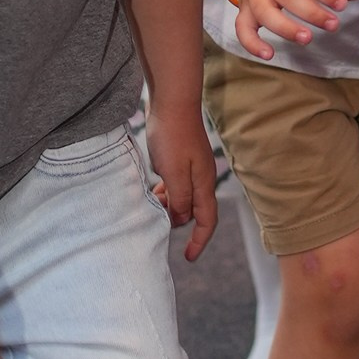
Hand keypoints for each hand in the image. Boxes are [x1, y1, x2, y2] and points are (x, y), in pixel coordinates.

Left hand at [145, 103, 218, 260]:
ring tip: (152, 204)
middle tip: (158, 224)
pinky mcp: (183, 156)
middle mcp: (202, 177)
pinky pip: (177, 182)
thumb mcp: (174, 173)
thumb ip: (179, 199)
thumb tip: (180, 218)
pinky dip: (168, 190)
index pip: (207, 221)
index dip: (199, 241)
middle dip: (179, 221)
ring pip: (184, 196)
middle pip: (195, 210)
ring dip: (170, 204)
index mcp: (203, 183)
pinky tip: (155, 186)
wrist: (173, 101)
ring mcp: (193, 166)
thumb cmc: (172, 136)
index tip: (188, 257)